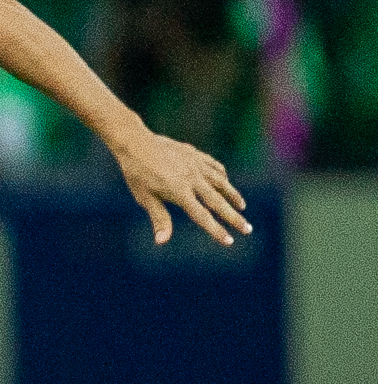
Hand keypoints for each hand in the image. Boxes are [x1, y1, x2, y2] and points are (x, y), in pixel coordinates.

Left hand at [113, 128, 249, 246]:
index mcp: (180, 191)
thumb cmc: (137, 173)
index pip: (202, 216)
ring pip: (222, 182)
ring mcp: (196, 165)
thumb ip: (159, 218)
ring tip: (242, 206)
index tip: (230, 241)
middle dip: (234, 217)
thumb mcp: (145, 197)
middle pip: (218, 202)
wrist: (135, 142)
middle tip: (248, 229)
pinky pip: (214, 166)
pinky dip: (222, 175)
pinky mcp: (195, 154)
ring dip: (233, 195)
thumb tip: (161, 241)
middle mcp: (193, 179)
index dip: (216, 230)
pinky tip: (226, 181)